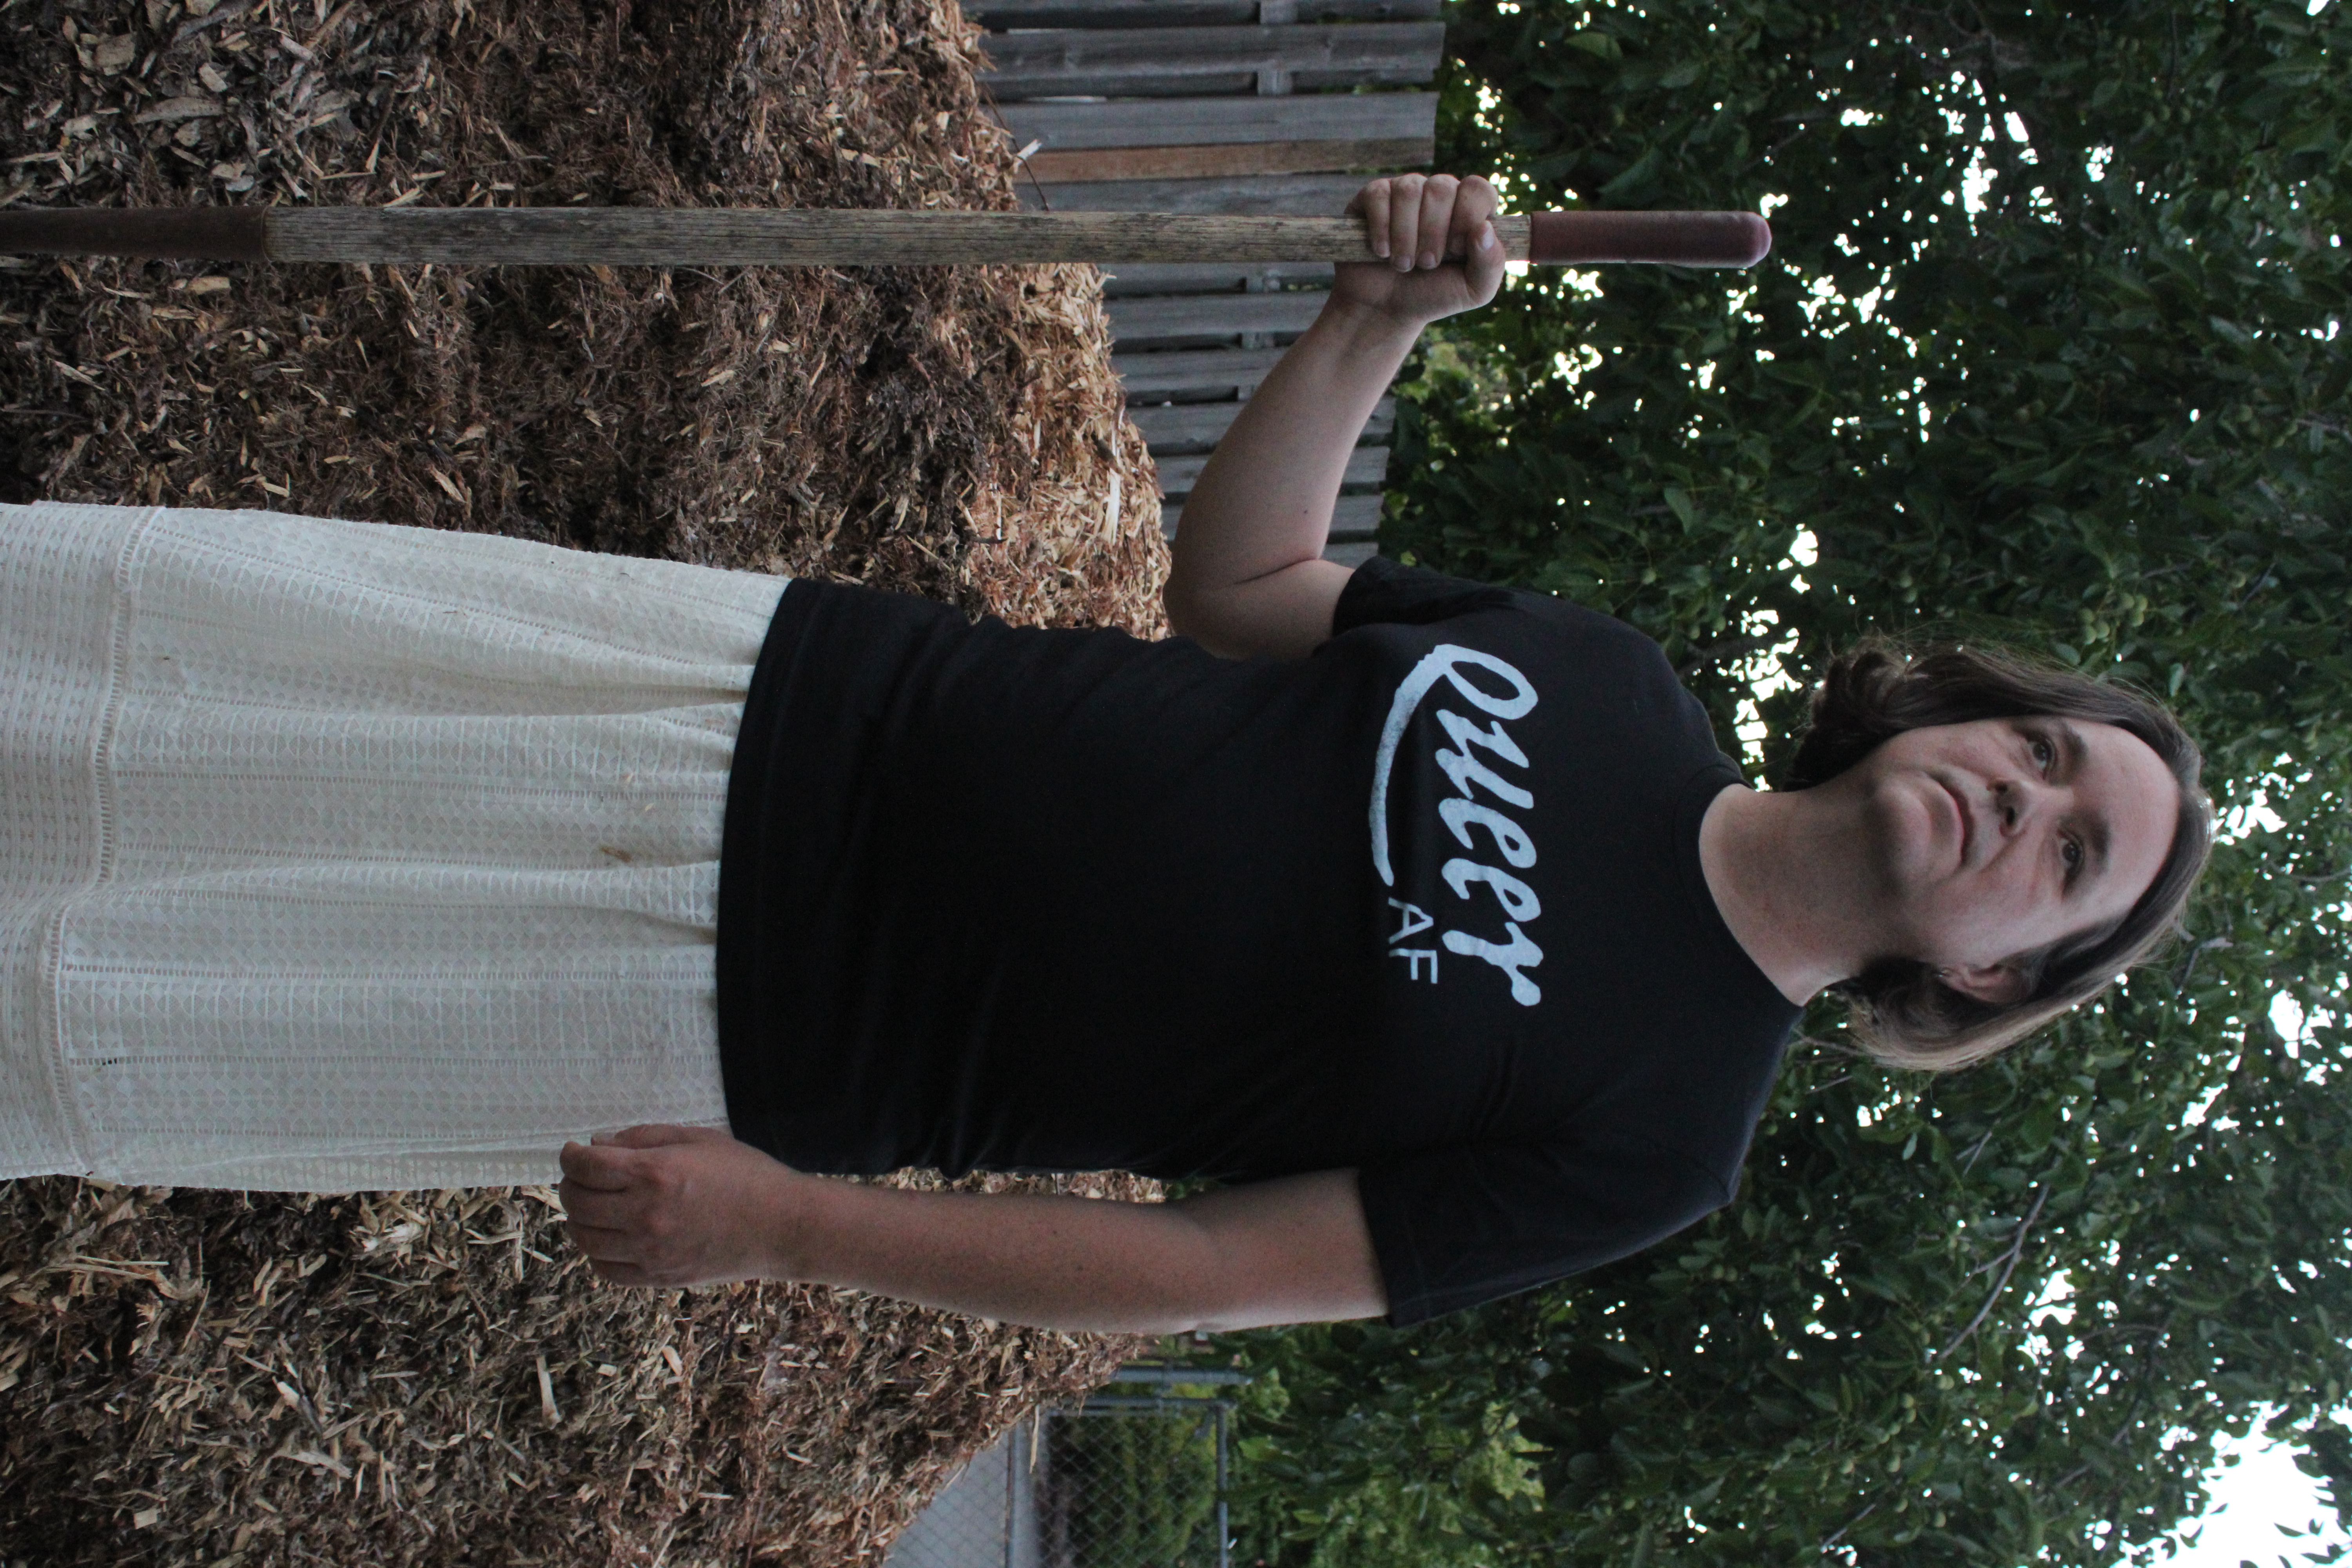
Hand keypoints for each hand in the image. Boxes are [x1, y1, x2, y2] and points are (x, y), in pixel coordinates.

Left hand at [557, 1124, 802, 1287]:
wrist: (782, 1225)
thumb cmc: (745, 1174)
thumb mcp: (698, 1139)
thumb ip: (644, 1137)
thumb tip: (597, 1144)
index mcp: (654, 1173)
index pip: (585, 1165)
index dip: (571, 1155)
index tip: (574, 1151)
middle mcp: (645, 1214)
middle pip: (577, 1202)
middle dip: (571, 1184)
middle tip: (582, 1177)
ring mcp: (649, 1250)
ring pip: (584, 1238)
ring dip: (579, 1218)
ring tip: (593, 1207)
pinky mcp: (657, 1276)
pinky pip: (606, 1268)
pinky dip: (597, 1251)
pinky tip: (610, 1236)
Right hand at [1334, 173, 1506, 327]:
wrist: (1385, 309)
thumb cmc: (1433, 295)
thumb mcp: (1474, 290)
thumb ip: (1492, 263)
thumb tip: (1484, 228)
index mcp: (1469, 208)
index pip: (1477, 189)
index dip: (1467, 217)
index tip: (1456, 251)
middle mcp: (1440, 193)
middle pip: (1442, 187)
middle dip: (1433, 233)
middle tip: (1427, 264)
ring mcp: (1406, 190)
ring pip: (1409, 189)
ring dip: (1405, 235)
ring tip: (1403, 264)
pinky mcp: (1373, 197)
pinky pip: (1379, 195)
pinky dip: (1381, 228)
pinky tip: (1381, 251)